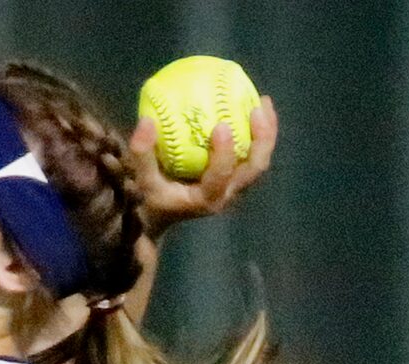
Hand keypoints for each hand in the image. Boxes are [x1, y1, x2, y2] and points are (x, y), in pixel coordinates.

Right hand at [127, 97, 278, 236]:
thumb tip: (146, 121)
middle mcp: (226, 195)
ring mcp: (233, 187)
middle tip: (257, 108)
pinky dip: (257, 132)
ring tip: (263, 101)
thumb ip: (142, 155)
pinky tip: (252, 106)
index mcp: (206, 199)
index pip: (220, 177)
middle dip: (262, 139)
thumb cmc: (152, 199)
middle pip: (254, 169)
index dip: (224, 154)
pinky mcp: (234, 178)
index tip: (221, 126)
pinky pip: (252, 154)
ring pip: (259, 161)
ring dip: (266, 133)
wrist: (161, 217)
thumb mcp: (142, 182)